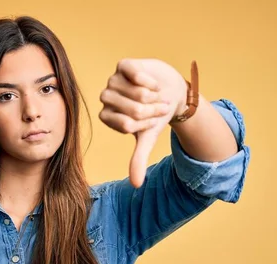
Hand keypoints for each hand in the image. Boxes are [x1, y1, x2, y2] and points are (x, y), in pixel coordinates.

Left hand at [99, 58, 187, 187]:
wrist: (170, 92)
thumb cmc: (155, 116)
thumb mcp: (148, 138)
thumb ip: (138, 159)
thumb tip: (136, 184)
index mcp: (107, 117)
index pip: (127, 125)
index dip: (146, 123)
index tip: (152, 120)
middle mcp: (106, 98)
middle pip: (132, 110)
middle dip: (152, 110)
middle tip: (159, 106)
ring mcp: (113, 80)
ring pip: (135, 93)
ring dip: (153, 96)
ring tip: (156, 95)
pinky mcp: (123, 65)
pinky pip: (134, 73)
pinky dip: (148, 80)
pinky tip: (153, 82)